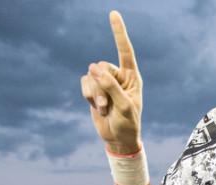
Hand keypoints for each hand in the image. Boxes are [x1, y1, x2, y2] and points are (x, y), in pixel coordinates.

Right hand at [80, 11, 142, 153]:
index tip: (113, 13)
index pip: (125, 50)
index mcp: (132, 76)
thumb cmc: (128, 123)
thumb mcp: (124, 105)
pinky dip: (88, 96)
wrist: (118, 139)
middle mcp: (118, 76)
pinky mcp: (93, 90)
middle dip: (102, 87)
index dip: (118, 32)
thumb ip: (110, 85)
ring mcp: (104, 83)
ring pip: (91, 76)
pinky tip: (97, 108)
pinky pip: (84, 83)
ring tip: (105, 110)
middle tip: (108, 106)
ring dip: (95, 95)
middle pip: (101, 67)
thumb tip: (93, 67)